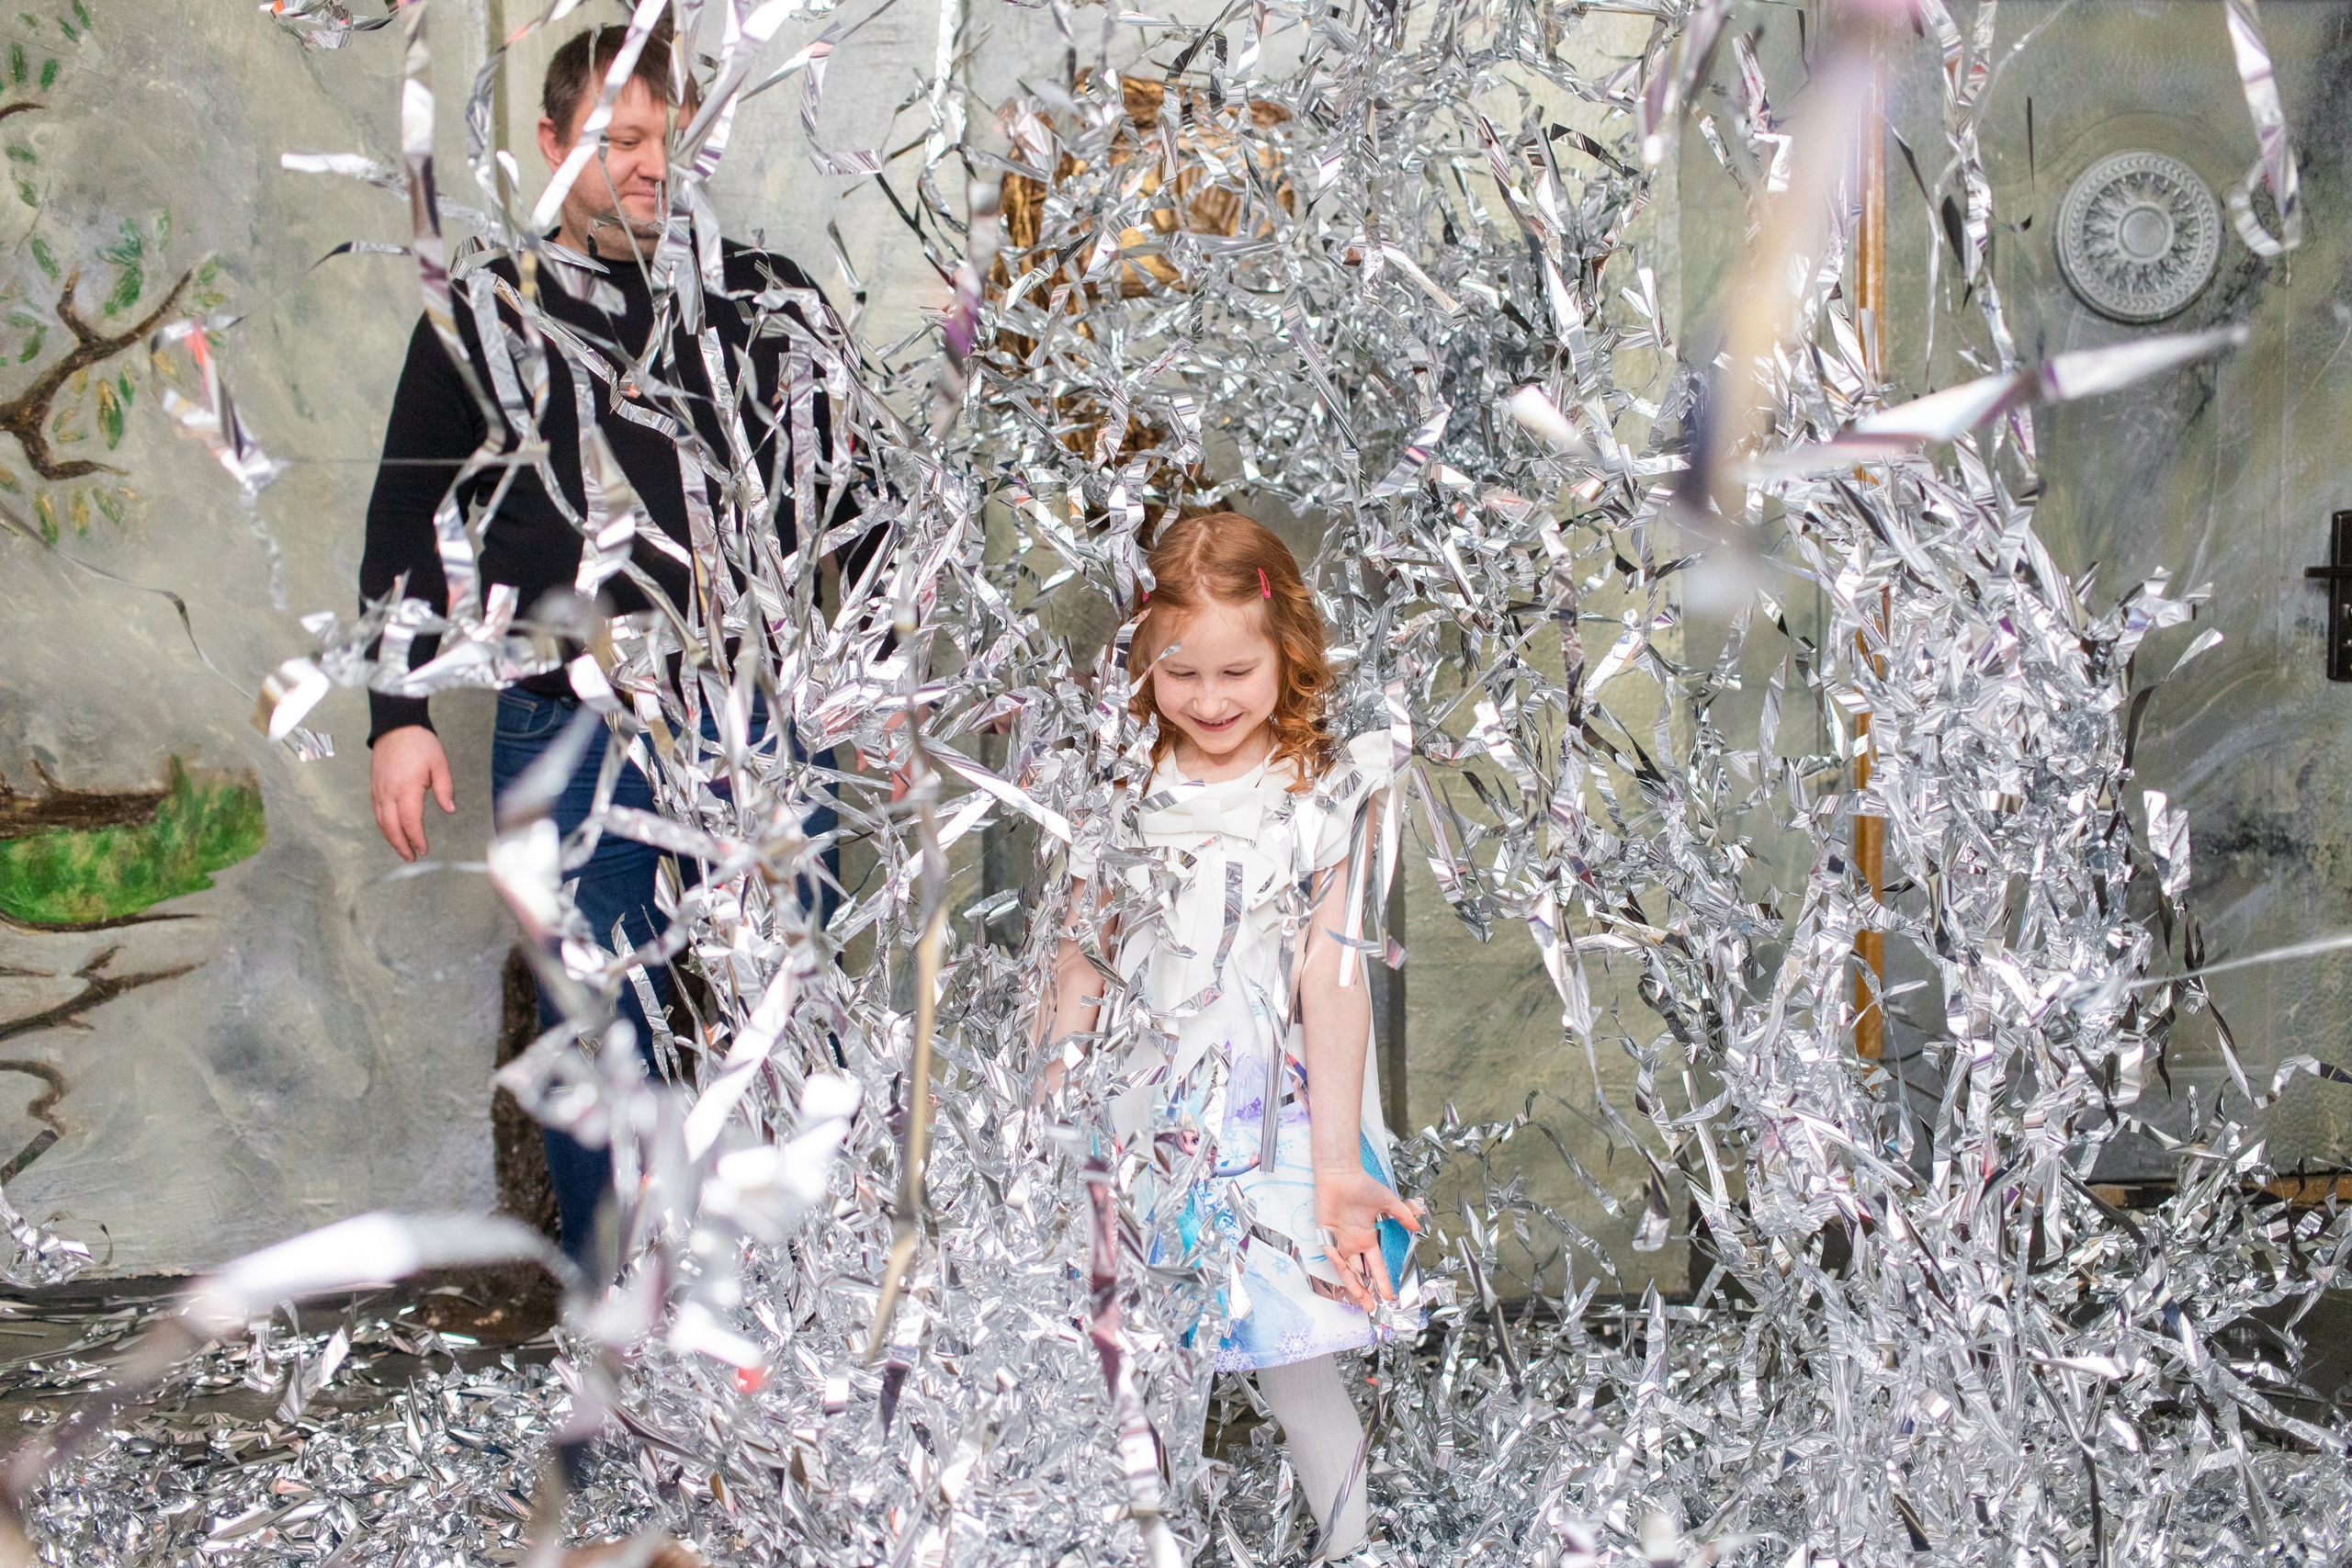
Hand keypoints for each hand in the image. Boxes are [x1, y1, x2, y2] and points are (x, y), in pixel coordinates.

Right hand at [370, 725, 454, 860]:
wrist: (396, 726)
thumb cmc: (420, 743)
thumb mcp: (440, 764)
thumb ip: (445, 789)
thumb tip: (450, 809)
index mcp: (406, 789)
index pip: (410, 822)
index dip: (416, 839)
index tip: (424, 849)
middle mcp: (388, 793)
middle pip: (392, 827)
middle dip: (401, 845)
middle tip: (411, 858)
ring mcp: (378, 790)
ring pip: (381, 822)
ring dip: (391, 838)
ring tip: (402, 850)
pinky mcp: (374, 787)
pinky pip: (377, 812)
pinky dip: (383, 826)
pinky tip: (391, 832)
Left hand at [1312, 1165, 1420, 1311]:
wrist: (1342, 1174)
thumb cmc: (1362, 1185)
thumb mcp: (1387, 1202)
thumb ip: (1402, 1215)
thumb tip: (1417, 1225)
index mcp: (1366, 1237)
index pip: (1375, 1265)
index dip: (1382, 1280)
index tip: (1389, 1295)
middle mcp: (1352, 1242)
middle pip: (1360, 1273)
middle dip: (1366, 1290)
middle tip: (1373, 1307)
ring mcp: (1339, 1240)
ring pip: (1347, 1269)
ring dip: (1354, 1285)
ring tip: (1362, 1300)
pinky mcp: (1325, 1233)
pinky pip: (1332, 1254)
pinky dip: (1340, 1265)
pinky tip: (1349, 1276)